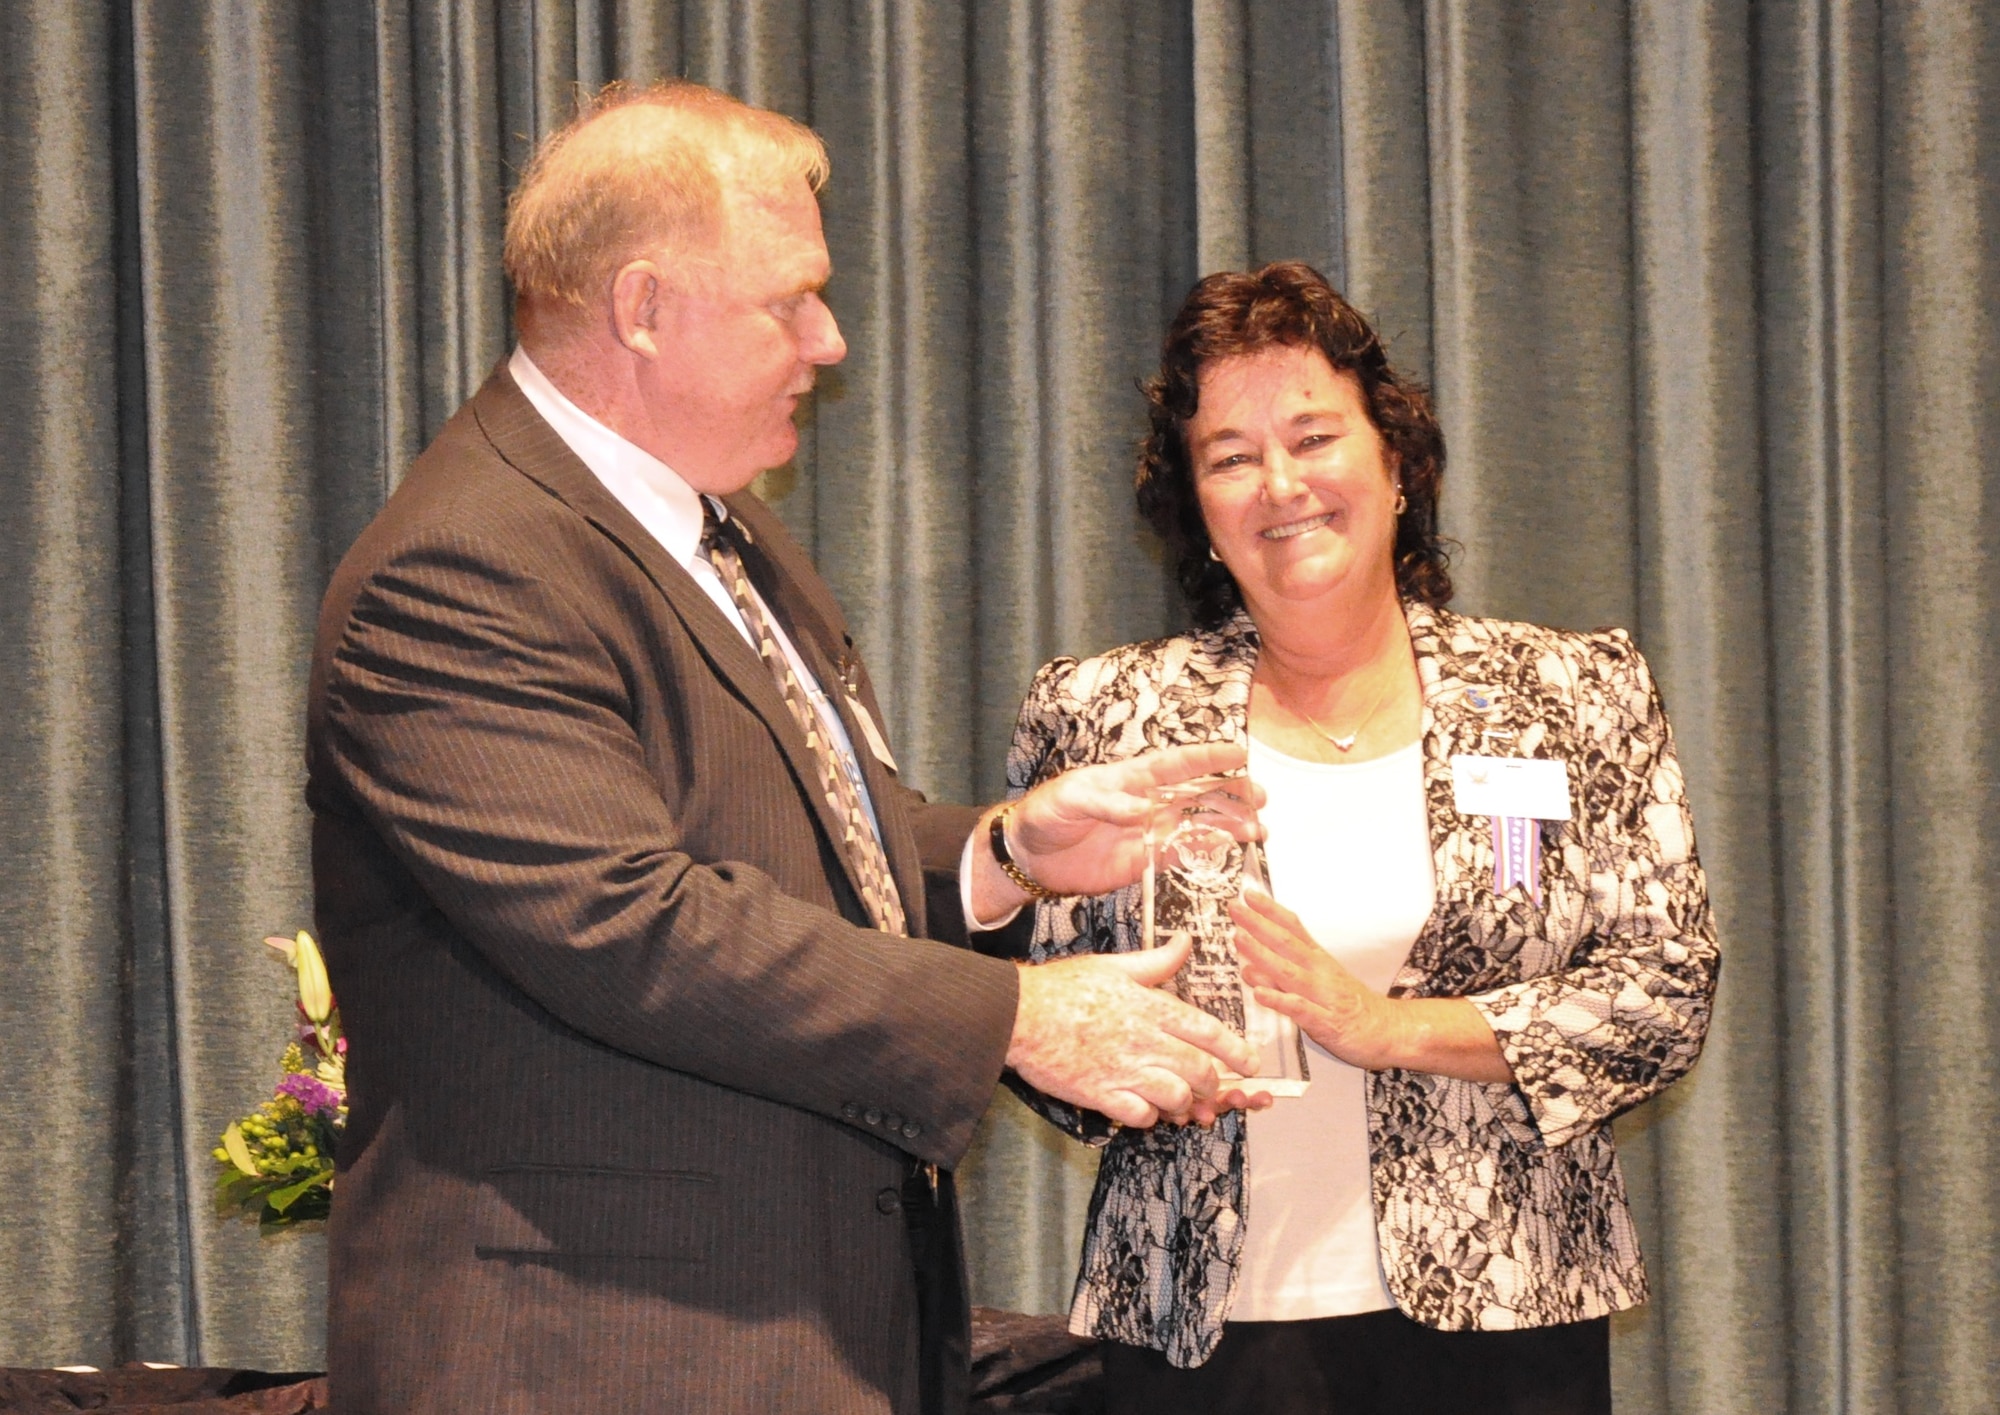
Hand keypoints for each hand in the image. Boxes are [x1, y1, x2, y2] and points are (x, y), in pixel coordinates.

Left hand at [970, 741, 1261, 919]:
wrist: (1030, 855)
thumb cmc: (1046, 815)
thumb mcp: (1068, 800)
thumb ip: (1105, 802)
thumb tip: (1142, 810)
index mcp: (1130, 778)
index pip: (1175, 764)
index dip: (1207, 757)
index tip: (1238, 753)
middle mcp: (1147, 802)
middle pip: (1197, 794)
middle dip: (1230, 793)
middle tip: (1261, 796)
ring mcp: (1149, 832)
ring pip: (1197, 825)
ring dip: (1228, 825)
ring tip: (1259, 829)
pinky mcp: (1144, 861)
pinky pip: (1181, 855)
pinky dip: (1207, 852)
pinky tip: (1232, 849)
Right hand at [1006, 934, 1264, 1127]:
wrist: (1020, 1015)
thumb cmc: (1065, 986)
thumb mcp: (1115, 965)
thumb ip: (1157, 961)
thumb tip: (1186, 942)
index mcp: (1152, 1007)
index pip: (1208, 1032)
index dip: (1236, 1050)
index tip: (1250, 1063)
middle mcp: (1145, 1041)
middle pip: (1198, 1070)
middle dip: (1212, 1083)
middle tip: (1212, 1086)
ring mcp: (1124, 1070)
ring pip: (1175, 1096)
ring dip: (1183, 1102)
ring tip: (1181, 1099)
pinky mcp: (1102, 1094)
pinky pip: (1140, 1115)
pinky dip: (1149, 1115)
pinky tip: (1146, 1107)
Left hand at [1231, 887, 1392, 1067]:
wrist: (1388, 1030)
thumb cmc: (1351, 1005)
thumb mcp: (1322, 977)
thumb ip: (1288, 966)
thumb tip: (1252, 955)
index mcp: (1318, 959)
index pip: (1293, 927)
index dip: (1270, 910)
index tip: (1249, 895)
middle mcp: (1319, 972)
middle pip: (1287, 943)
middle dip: (1259, 924)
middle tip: (1235, 908)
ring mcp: (1323, 995)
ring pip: (1289, 972)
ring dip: (1263, 955)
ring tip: (1240, 940)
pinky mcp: (1325, 1022)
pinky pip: (1300, 1009)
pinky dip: (1280, 1000)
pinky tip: (1260, 994)